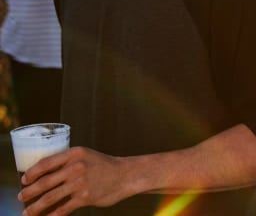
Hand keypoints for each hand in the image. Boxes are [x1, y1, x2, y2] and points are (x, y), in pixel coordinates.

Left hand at [20, 147, 135, 214]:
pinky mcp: (85, 197)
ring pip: (50, 197)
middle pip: (44, 182)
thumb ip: (67, 162)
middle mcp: (76, 167)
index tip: (24, 180)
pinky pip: (63, 209)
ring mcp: (80, 183)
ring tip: (27, 212)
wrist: (126, 175)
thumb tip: (44, 174)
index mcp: (74, 154)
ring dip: (35, 207)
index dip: (31, 173)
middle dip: (29, 192)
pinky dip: (51, 215)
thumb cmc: (104, 166)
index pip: (45, 163)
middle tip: (21, 197)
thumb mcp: (86, 156)